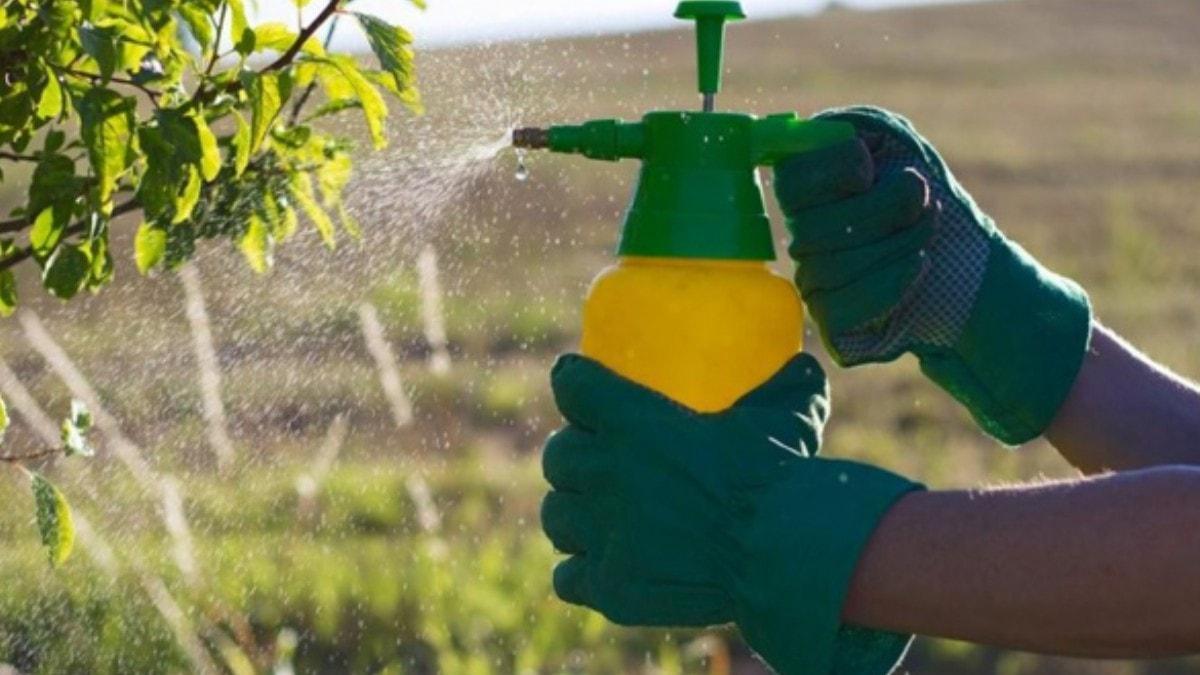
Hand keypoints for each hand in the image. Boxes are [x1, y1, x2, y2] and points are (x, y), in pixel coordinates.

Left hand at [541, 352, 921, 673]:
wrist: (780, 553)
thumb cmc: (781, 475)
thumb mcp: (787, 414)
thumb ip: (787, 385)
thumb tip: (803, 367)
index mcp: (631, 420)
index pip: (571, 387)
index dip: (576, 386)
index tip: (581, 388)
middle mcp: (604, 472)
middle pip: (557, 455)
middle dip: (574, 456)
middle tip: (599, 463)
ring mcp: (602, 534)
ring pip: (556, 515)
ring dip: (573, 512)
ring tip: (597, 517)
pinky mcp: (610, 587)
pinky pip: (568, 576)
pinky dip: (583, 572)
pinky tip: (604, 568)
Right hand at [773, 106, 1091, 444]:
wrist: (969, 263)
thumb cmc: (929, 196)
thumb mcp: (896, 143)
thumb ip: (852, 129)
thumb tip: (812, 136)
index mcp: (808, 191)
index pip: (789, 182)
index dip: (832, 174)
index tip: (868, 169)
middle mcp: (802, 238)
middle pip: (813, 228)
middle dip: (884, 209)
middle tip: (922, 202)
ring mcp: (813, 283)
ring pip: (829, 268)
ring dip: (896, 244)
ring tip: (927, 234)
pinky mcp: (833, 324)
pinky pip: (840, 309)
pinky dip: (888, 284)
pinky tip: (917, 268)